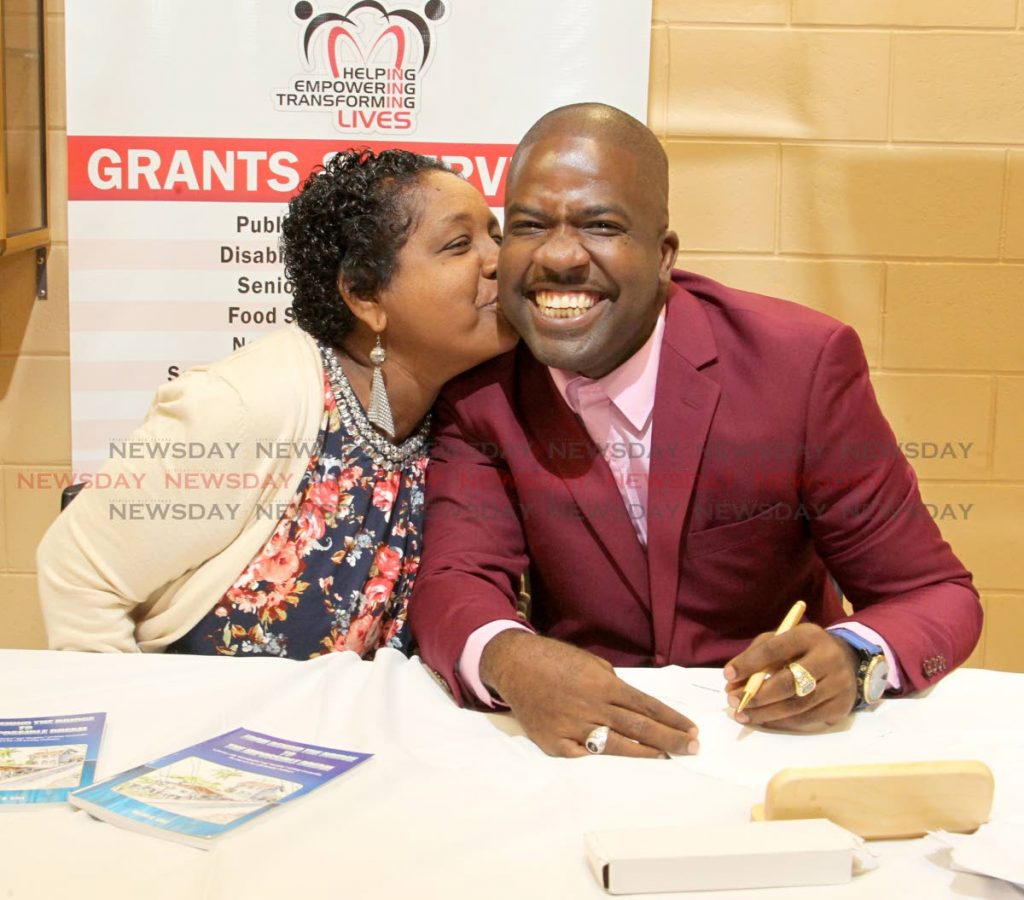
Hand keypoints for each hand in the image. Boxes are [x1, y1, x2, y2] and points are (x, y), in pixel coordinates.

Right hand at [480, 631, 699, 757]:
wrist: (515, 665)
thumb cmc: (555, 659)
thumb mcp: (590, 663)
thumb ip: (612, 685)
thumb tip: (632, 705)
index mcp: (604, 685)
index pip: (647, 705)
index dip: (672, 719)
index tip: (691, 729)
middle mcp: (593, 707)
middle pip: (639, 727)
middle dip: (670, 739)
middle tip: (692, 748)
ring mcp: (573, 727)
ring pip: (616, 745)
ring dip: (645, 752)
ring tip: (667, 757)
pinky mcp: (555, 742)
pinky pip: (584, 754)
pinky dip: (602, 755)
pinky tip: (621, 758)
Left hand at [723, 623, 858, 731]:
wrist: (847, 661)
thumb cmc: (803, 649)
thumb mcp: (782, 640)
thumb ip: (756, 655)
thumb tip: (732, 681)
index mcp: (809, 636)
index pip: (774, 649)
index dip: (749, 663)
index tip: (728, 675)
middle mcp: (828, 659)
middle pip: (788, 683)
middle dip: (756, 695)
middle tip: (733, 701)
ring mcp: (838, 685)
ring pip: (796, 706)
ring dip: (765, 713)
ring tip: (742, 715)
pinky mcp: (841, 706)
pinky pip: (806, 719)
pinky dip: (781, 722)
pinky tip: (764, 720)